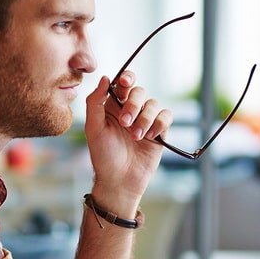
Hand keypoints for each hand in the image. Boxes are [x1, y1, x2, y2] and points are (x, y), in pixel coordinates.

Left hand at [83, 73, 173, 210]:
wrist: (120, 180)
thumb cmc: (103, 156)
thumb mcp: (93, 128)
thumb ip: (95, 102)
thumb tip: (105, 78)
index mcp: (113, 106)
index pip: (122, 83)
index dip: (126, 78)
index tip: (125, 82)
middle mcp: (130, 110)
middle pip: (139, 91)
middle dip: (134, 105)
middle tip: (125, 123)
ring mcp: (145, 120)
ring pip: (153, 104)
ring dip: (145, 119)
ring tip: (136, 136)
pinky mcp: (159, 131)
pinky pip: (166, 116)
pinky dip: (159, 124)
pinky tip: (150, 137)